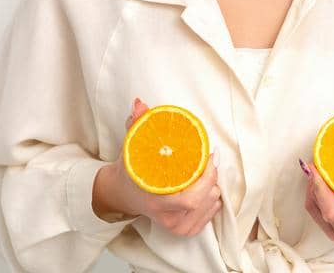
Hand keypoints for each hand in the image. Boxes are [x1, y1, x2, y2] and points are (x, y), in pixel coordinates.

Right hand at [93, 97, 223, 237]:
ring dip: (213, 188)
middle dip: (211, 178)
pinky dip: (212, 201)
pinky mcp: (183, 229)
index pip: (190, 199)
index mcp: (155, 201)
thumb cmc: (129, 171)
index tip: (210, 156)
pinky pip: (208, 216)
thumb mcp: (130, 148)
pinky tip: (208, 189)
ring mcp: (175, 226)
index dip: (206, 178)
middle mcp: (166, 218)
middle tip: (211, 161)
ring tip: (207, 173)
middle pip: (203, 200)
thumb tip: (140, 103)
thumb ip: (137, 126)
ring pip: (209, 206)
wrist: (121, 195)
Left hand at [300, 140, 333, 240]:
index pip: (333, 211)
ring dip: (313, 191)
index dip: (320, 191)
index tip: (317, 169)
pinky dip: (314, 199)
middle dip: (315, 185)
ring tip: (318, 172)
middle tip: (317, 163)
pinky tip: (319, 185)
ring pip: (316, 211)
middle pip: (321, 208)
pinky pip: (317, 215)